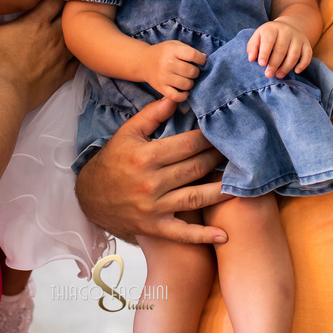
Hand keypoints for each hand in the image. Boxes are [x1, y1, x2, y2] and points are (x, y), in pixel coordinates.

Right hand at [0, 0, 75, 110]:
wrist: (5, 93)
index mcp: (37, 21)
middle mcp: (54, 35)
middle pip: (70, 14)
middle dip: (68, 7)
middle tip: (64, 5)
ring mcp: (62, 56)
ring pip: (78, 36)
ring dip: (75, 30)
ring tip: (71, 28)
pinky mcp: (64, 74)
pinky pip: (78, 59)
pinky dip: (77, 53)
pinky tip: (74, 51)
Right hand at [74, 97, 227, 243]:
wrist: (90, 196)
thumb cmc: (113, 160)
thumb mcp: (128, 133)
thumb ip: (152, 114)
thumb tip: (176, 97)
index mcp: (146, 157)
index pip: (187, 144)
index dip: (209, 139)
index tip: (225, 133)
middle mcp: (151, 183)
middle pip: (195, 169)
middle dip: (218, 160)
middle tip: (240, 154)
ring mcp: (154, 207)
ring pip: (195, 199)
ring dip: (221, 192)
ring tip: (243, 184)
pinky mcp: (154, 227)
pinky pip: (182, 234)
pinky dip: (203, 236)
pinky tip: (224, 235)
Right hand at [144, 41, 204, 101]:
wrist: (144, 62)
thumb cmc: (163, 52)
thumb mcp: (174, 44)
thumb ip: (189, 49)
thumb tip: (204, 58)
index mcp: (172, 50)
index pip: (193, 55)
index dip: (202, 59)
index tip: (202, 61)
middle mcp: (168, 63)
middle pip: (191, 71)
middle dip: (196, 72)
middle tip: (192, 71)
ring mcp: (164, 77)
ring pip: (187, 84)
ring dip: (191, 83)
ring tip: (187, 79)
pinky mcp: (161, 88)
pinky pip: (177, 97)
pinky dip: (184, 95)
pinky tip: (184, 91)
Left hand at [247, 20, 313, 77]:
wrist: (287, 27)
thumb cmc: (269, 36)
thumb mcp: (258, 36)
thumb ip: (252, 46)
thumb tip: (251, 58)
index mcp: (272, 28)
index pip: (269, 40)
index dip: (265, 53)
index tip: (261, 64)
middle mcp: (286, 31)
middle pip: (281, 49)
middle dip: (274, 64)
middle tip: (268, 74)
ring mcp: (298, 37)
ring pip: (294, 54)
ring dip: (286, 67)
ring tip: (279, 75)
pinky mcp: (306, 44)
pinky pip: (307, 55)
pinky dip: (303, 64)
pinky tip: (296, 71)